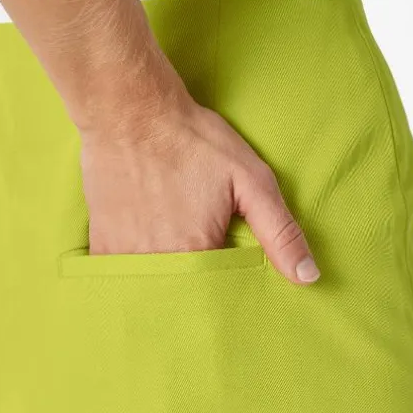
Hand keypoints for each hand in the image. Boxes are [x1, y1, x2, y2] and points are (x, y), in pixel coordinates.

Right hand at [79, 96, 320, 284]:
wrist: (131, 112)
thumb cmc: (194, 142)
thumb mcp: (252, 180)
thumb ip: (280, 232)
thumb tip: (309, 277)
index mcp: (199, 254)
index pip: (221, 298)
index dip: (229, 292)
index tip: (230, 278)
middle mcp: (160, 264)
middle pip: (184, 300)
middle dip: (195, 297)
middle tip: (198, 260)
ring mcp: (126, 257)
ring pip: (152, 292)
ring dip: (165, 287)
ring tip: (172, 258)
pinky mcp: (103, 245)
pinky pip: (120, 279)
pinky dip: (135, 275)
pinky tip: (144, 254)